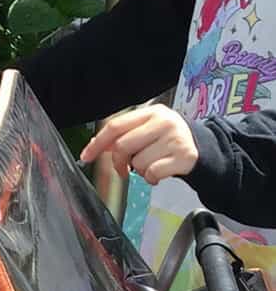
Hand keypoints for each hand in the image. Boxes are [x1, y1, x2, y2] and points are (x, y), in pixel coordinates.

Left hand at [79, 106, 198, 184]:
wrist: (204, 148)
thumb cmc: (168, 140)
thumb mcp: (148, 130)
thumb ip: (124, 135)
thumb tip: (96, 147)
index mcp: (151, 112)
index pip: (116, 126)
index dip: (98, 143)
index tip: (86, 156)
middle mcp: (164, 122)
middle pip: (123, 146)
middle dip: (118, 162)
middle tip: (123, 169)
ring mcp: (175, 138)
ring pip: (137, 162)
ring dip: (139, 170)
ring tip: (152, 164)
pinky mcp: (184, 156)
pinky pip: (152, 173)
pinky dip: (151, 178)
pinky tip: (159, 173)